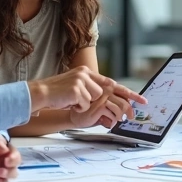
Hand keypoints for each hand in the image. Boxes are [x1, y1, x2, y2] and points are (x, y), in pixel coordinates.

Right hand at [32, 66, 146, 112]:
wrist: (39, 93)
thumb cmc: (56, 94)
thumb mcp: (76, 88)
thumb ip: (90, 89)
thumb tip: (104, 97)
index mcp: (86, 72)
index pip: (111, 83)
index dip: (128, 92)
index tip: (142, 99)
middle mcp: (85, 74)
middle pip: (102, 94)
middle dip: (102, 104)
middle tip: (100, 109)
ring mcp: (81, 81)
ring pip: (94, 100)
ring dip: (84, 105)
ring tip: (71, 101)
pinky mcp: (77, 90)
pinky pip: (85, 105)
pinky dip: (77, 108)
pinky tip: (67, 103)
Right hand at [71, 84, 133, 127]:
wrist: (70, 112)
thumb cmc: (84, 109)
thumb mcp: (99, 104)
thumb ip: (111, 103)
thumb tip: (127, 110)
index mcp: (104, 85)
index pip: (122, 89)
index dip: (134, 95)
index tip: (144, 101)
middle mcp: (103, 88)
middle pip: (124, 100)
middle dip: (129, 111)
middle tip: (130, 117)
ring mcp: (101, 95)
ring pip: (120, 107)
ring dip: (118, 117)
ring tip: (114, 121)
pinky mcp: (99, 105)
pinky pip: (113, 114)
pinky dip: (111, 120)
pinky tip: (106, 122)